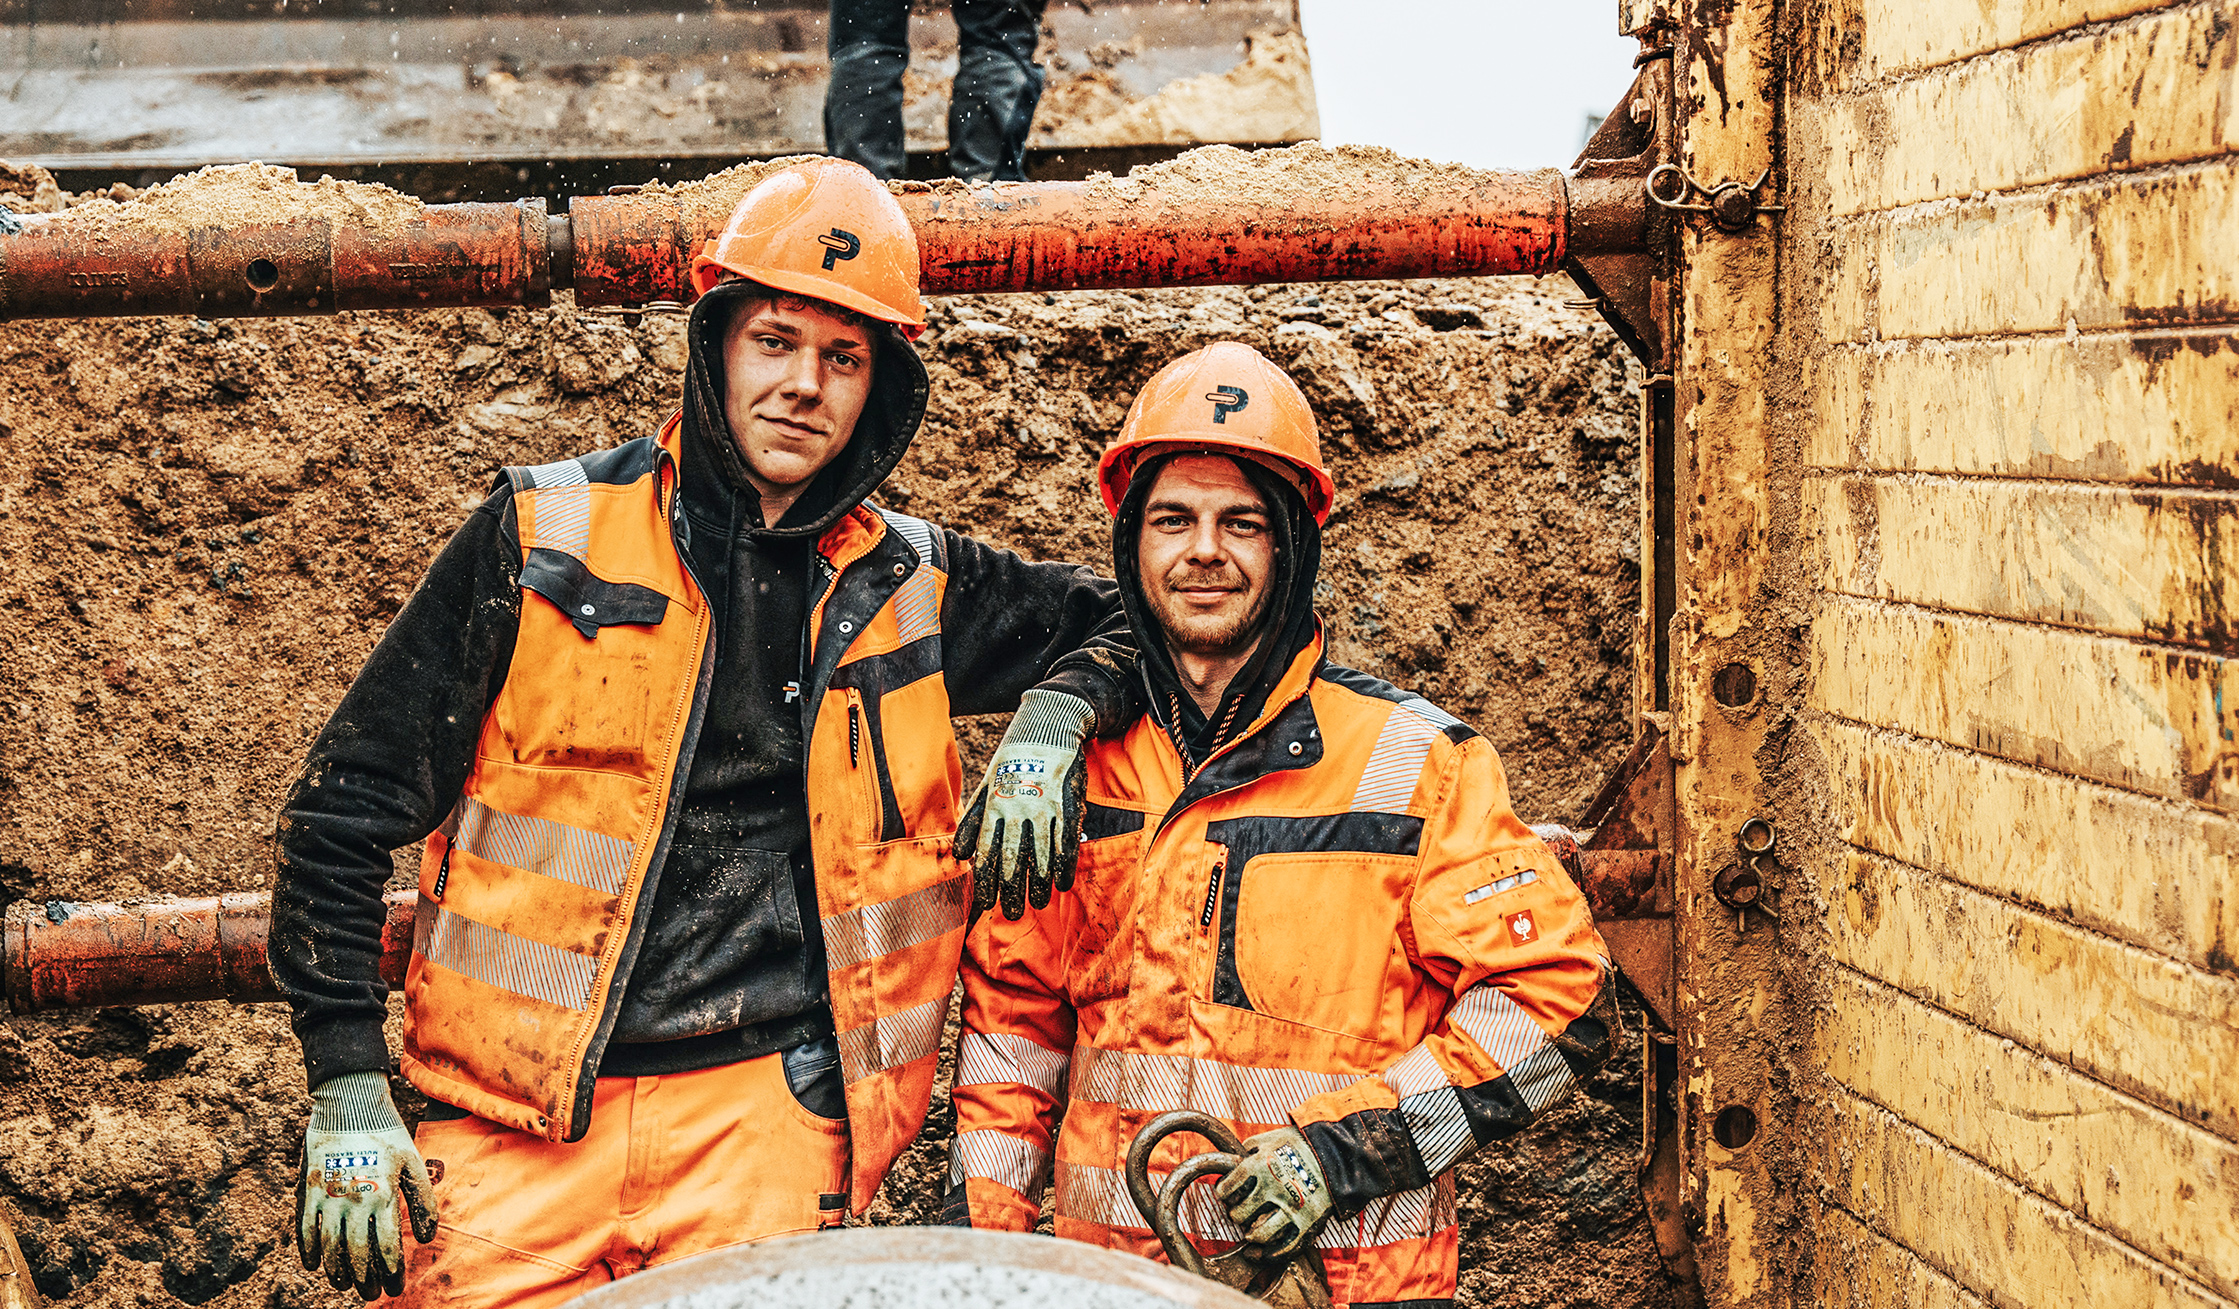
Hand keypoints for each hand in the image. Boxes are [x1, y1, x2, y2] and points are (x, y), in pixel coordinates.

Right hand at [295, 1072, 439, 1300]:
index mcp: (383, 1193)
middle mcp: (354, 1199)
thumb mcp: (414, 1163)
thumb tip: (427, 1238)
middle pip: (357, 1252)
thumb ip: (424, 1200)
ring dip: (337, 1270)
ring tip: (345, 1284)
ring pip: (329, 1246)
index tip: (395, 1287)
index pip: (387, 1245)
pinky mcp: (309, 1189)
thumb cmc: (388, 1135)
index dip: (391, 1271)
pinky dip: (308, 1250)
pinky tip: (315, 1265)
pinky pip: (304, 1228)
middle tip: (372, 1294)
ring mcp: (328, 1196)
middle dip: (365, 1278)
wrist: (350, 1105)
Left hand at [957, 689, 1093, 919]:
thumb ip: (974, 821)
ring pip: (1040, 854)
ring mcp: (1044, 808)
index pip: (987, 851)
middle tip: (1013, 913)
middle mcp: (1017, 810)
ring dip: (1039, 883)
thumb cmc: (1011, 761)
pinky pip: (1066, 842)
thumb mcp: (986, 786)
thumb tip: (960, 855)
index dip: (985, 881)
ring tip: (1038, 904)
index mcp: (994, 806)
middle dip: (1011, 890)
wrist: (1047, 729)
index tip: (984, 905)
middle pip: (1012, 858)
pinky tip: (1062, 884)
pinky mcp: (1067, 805)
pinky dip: (1064, 865)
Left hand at [1215, 1126, 1333, 1261]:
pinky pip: (1286, 1248)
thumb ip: (1247, 1150)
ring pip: (1258, 1235)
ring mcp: (1291, 1207)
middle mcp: (1273, 1187)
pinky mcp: (1309, 1222)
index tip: (1228, 1195)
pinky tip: (1265, 1252)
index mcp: (1259, 1164)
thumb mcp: (1269, 1138)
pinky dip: (1272, 1254)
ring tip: (1251, 1231)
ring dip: (1251, 1235)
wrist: (1336, 1151)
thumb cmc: (1299, 1144)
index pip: (1226, 1190)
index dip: (1224, 1194)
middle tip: (1242, 1212)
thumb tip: (1232, 1164)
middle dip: (1237, 1214)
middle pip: (1239, 1214)